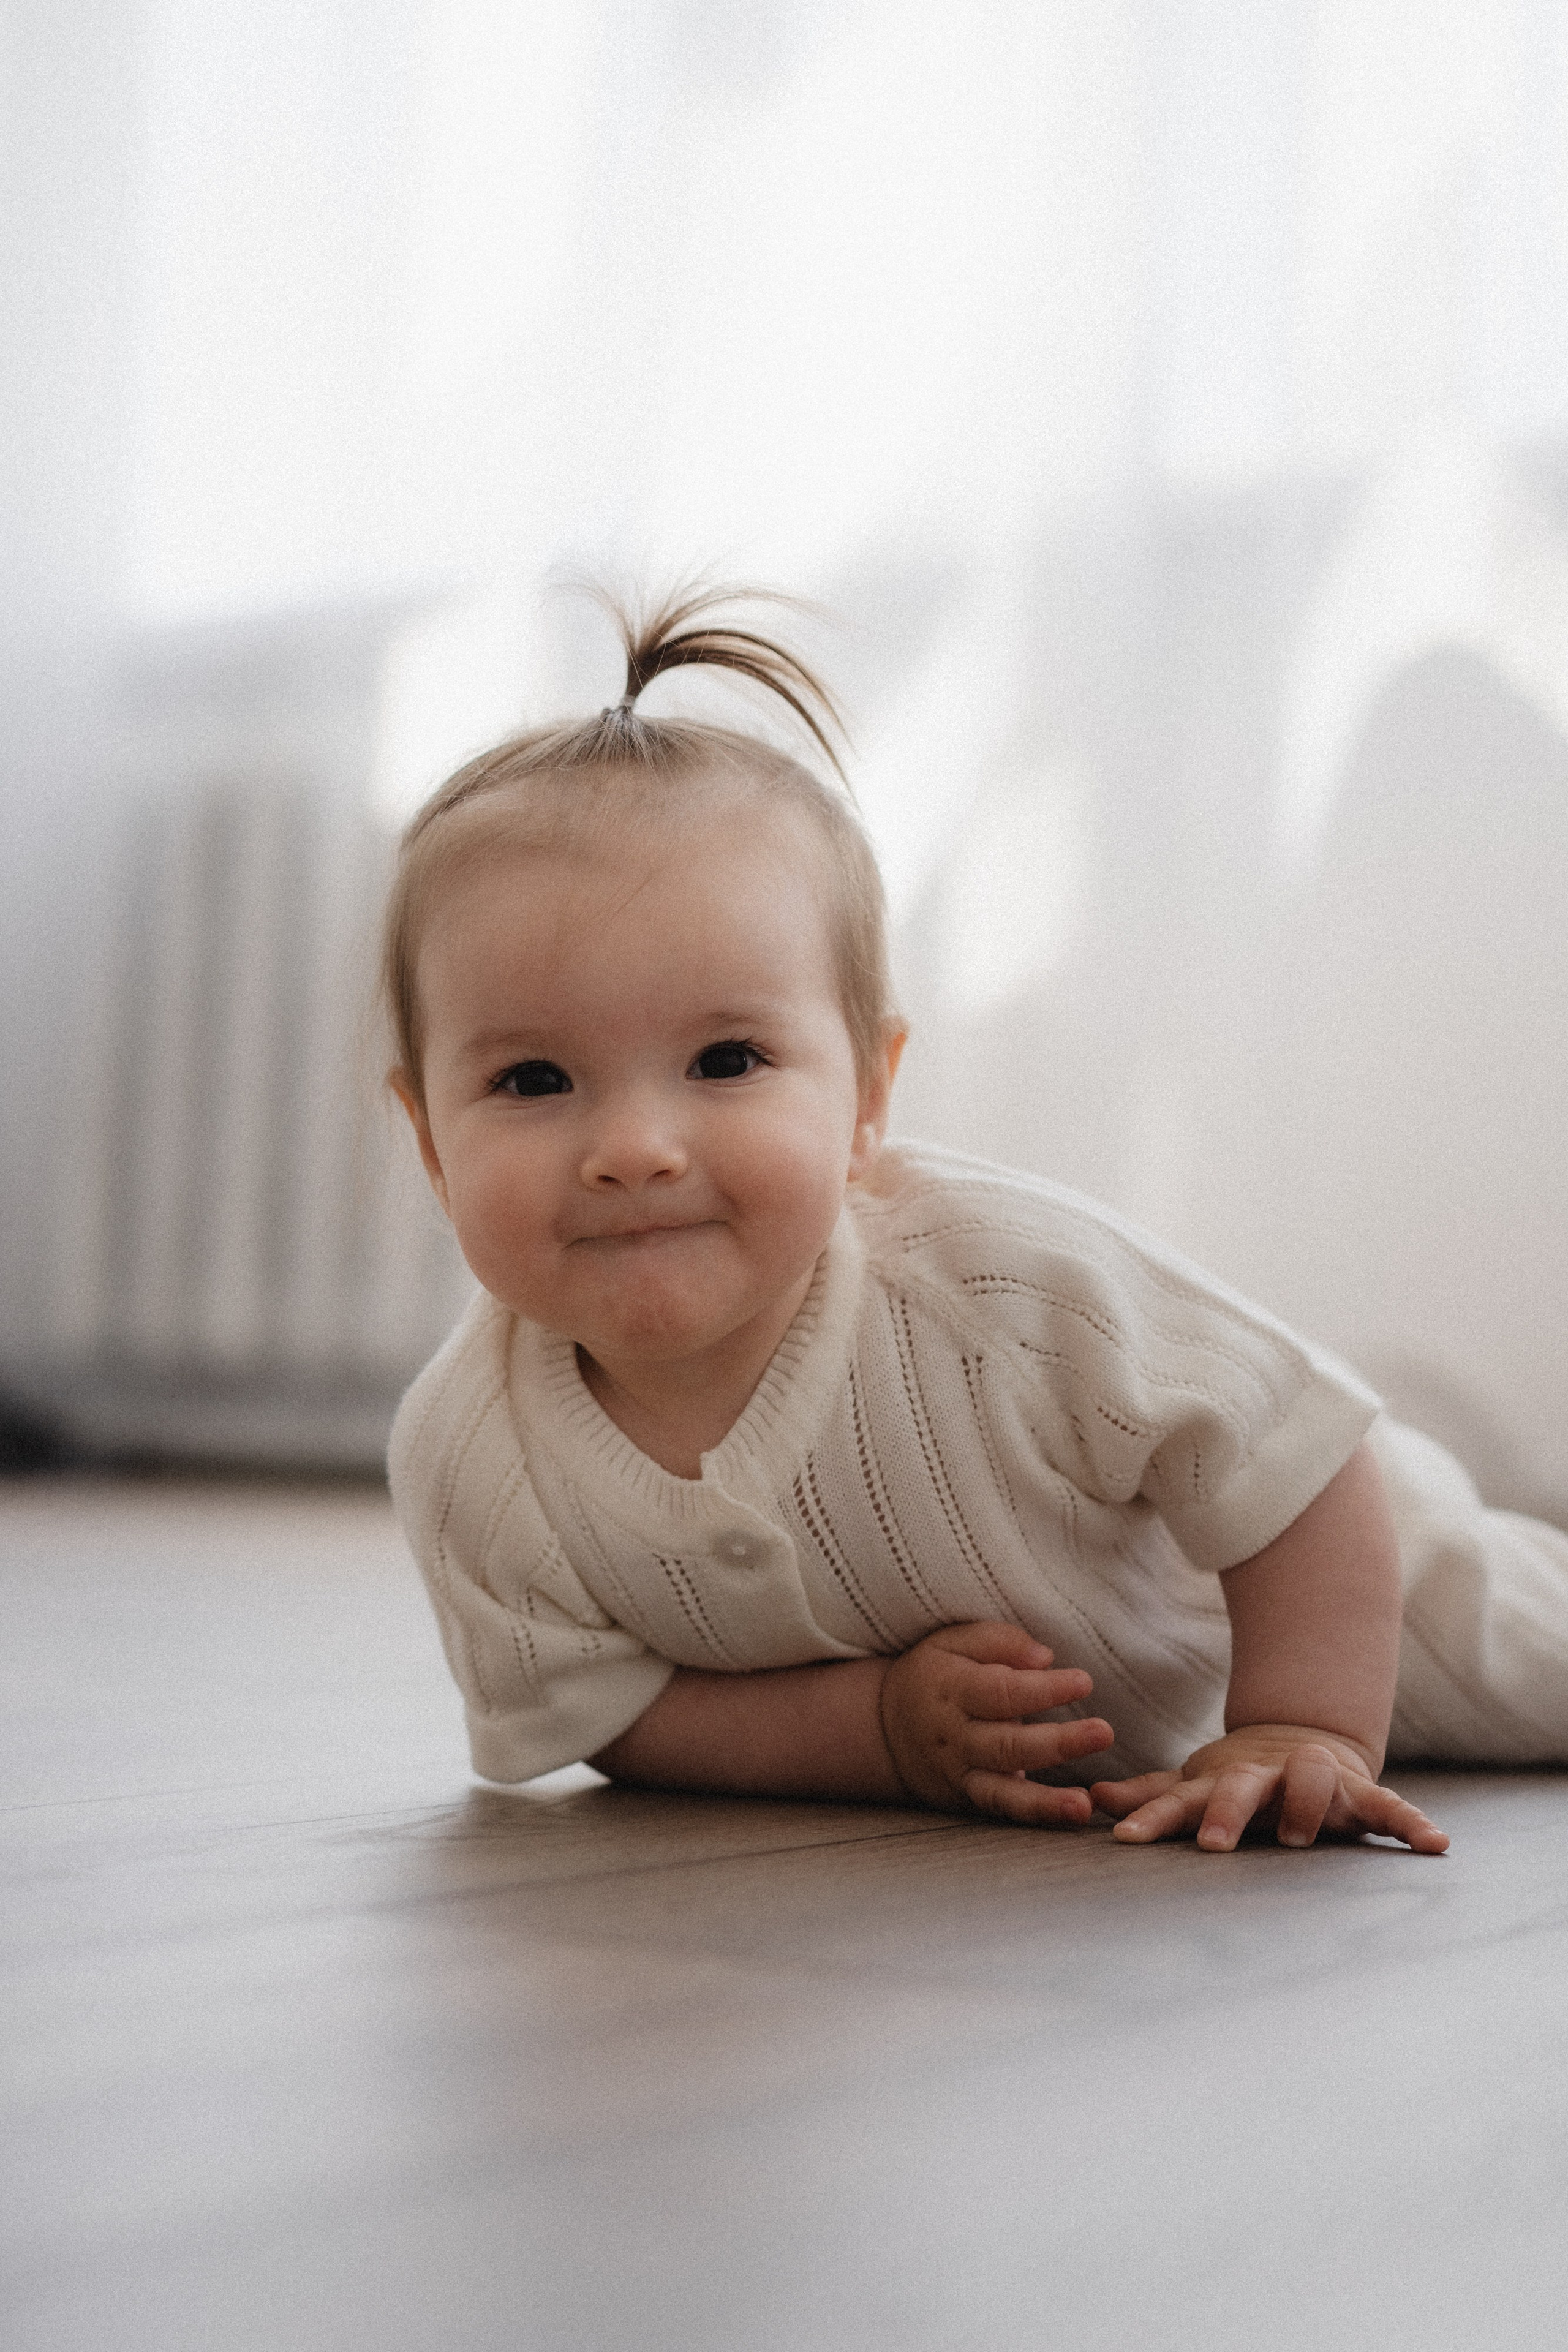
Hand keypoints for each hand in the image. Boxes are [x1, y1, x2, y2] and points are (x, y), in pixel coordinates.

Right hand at [879, 1622, 1114, 1824]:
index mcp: (951, 1689)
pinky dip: (1035, 1814)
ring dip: (1046, 1799)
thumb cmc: (934, 1674)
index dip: (1042, 1689)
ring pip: (1002, 1789)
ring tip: (1084, 1804)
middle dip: (1057, 1743)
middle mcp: (954, 1736)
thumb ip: (997, 1641)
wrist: (885, 1727)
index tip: (1084, 1682)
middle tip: (1103, 1732)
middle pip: (1006, 1744)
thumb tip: (1045, 1657)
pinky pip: (1002, 1809)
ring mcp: (960, 1772)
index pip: (1000, 1691)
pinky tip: (1071, 1814)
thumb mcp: (952, 1641)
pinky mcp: (969, 1797)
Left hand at [1090, 1725, 1448, 1853]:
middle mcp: (1266, 1777)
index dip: (1153, 1819)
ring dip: (1308, 1803)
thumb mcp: (1197, 1784)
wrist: (1306, 1741)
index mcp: (1222, 1782)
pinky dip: (1411, 1824)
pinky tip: (1435, 1844)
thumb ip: (1153, 1795)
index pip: (1178, 1798)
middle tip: (1212, 1843)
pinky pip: (1388, 1806)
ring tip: (1302, 1836)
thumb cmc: (1242, 1780)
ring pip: (1312, 1780)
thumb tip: (1096, 1798)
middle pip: (1241, 1787)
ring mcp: (1314, 1780)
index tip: (1126, 1840)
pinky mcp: (1359, 1793)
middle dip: (1225, 1812)